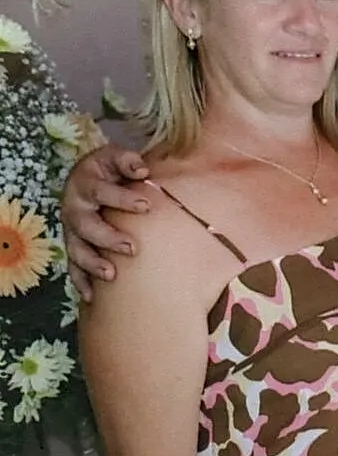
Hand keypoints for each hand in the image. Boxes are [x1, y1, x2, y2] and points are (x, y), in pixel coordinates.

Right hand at [63, 145, 152, 286]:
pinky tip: (92, 297)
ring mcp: (72, 230)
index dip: (121, 198)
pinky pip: (73, 267)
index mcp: (85, 183)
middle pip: (85, 225)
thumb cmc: (111, 170)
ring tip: (111, 275)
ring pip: (76, 248)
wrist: (93, 179)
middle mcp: (74, 208)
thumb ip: (128, 161)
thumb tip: (142, 169)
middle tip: (132, 248)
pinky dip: (81, 282)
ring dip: (92, 263)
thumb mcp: (116, 158)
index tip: (146, 206)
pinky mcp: (76, 246)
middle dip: (107, 237)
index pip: (100, 191)